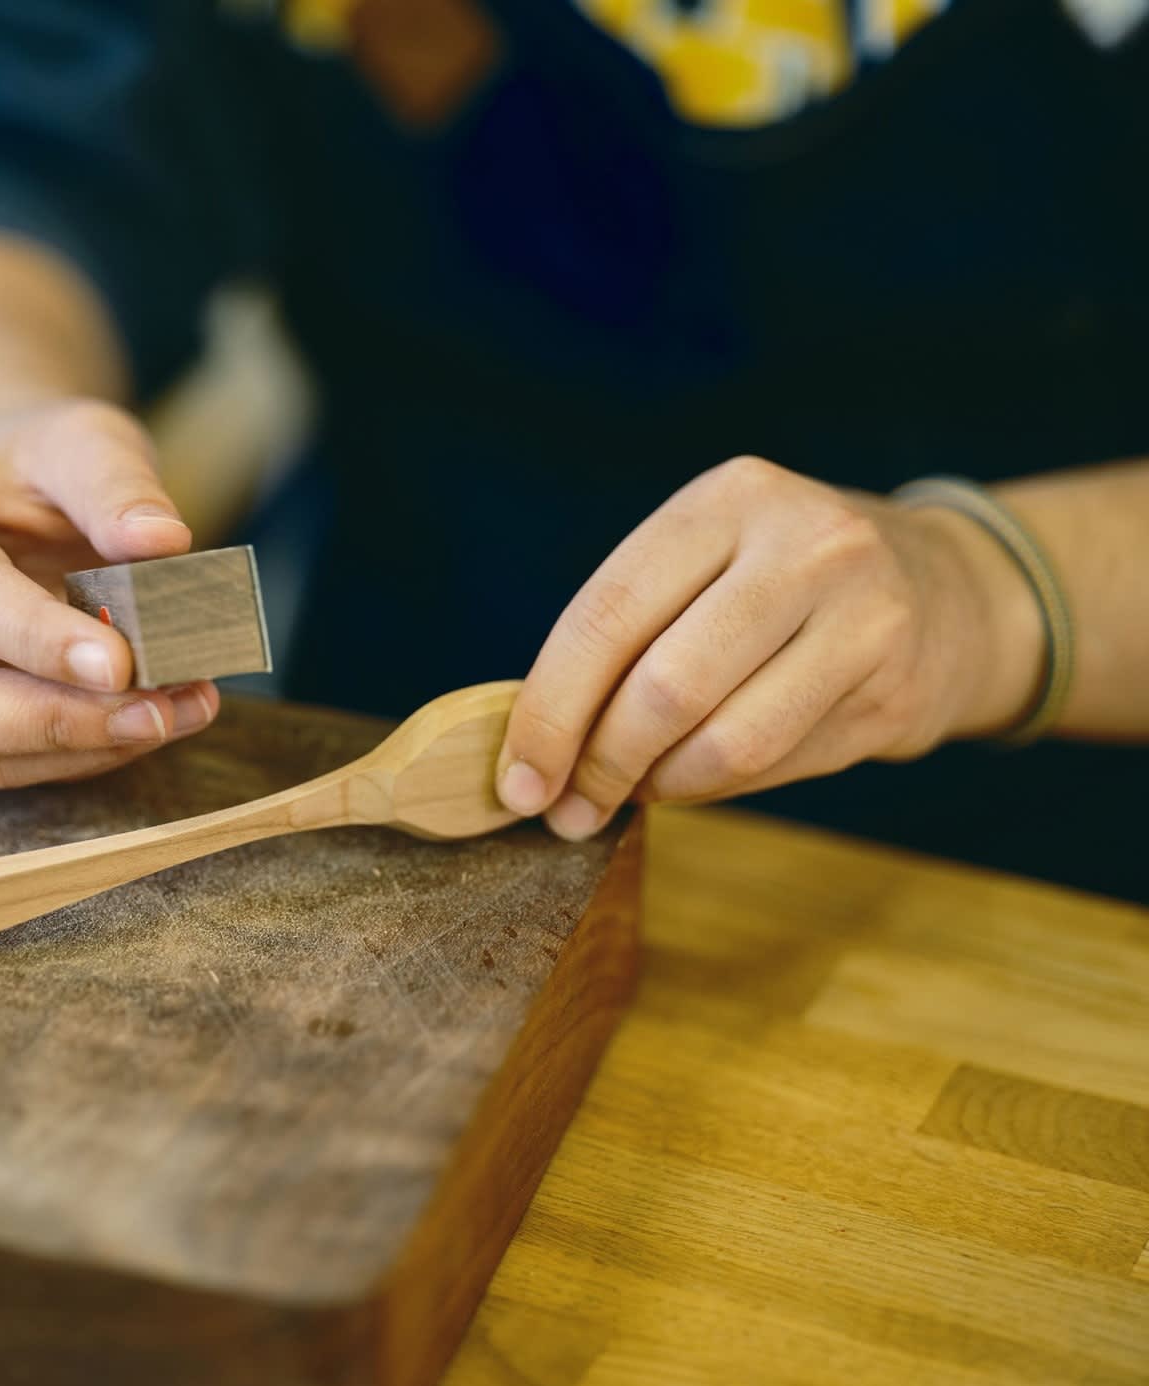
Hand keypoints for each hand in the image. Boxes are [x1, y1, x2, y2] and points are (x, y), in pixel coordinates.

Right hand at [0, 398, 219, 786]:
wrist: (8, 501)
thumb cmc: (40, 469)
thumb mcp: (83, 442)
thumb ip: (117, 484)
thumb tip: (162, 542)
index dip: (35, 639)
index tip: (121, 663)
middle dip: (54, 723)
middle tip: (155, 713)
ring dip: (84, 747)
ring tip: (177, 712)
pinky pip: (8, 764)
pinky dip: (87, 753)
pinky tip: (154, 720)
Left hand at [495, 456, 1043, 837]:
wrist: (947, 588)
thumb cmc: (778, 585)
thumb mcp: (704, 563)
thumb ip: (623, 632)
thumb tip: (528, 747)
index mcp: (727, 500)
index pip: (606, 614)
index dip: (548, 710)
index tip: (515, 779)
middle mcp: (803, 546)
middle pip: (663, 686)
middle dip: (598, 763)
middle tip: (567, 809)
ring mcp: (862, 616)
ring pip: (724, 741)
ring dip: (657, 787)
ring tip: (630, 792)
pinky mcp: (893, 689)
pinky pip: (775, 767)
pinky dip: (713, 789)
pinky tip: (695, 779)